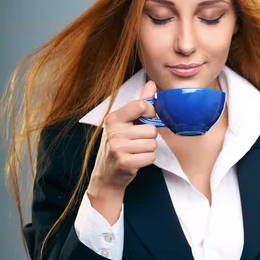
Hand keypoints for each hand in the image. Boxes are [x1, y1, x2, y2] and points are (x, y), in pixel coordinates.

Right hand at [86, 80, 157, 221]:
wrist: (106, 175)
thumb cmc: (119, 147)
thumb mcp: (125, 124)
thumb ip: (139, 104)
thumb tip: (151, 84)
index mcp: (114, 118)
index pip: (141, 105)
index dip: (150, 114)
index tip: (145, 120)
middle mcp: (114, 131)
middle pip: (151, 129)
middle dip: (148, 137)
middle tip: (135, 143)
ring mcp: (118, 147)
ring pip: (153, 143)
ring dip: (148, 150)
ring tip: (135, 152)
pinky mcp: (125, 162)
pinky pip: (151, 157)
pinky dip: (147, 160)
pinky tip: (136, 161)